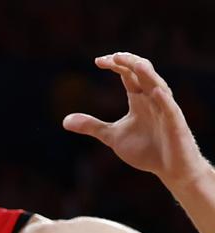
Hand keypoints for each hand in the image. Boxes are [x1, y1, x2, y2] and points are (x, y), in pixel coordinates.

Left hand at [63, 52, 204, 184]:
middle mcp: (153, 99)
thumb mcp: (112, 136)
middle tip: (113, 56)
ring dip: (147, 74)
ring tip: (135, 64)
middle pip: (143, 72)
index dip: (116, 65)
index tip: (98, 61)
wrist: (169, 168)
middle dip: (129, 63)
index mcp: (139, 99)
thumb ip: (92, 126)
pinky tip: (155, 91)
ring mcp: (165, 109)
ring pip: (158, 85)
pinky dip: (163, 99)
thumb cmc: (145, 150)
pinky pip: (170, 108)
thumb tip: (65, 121)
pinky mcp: (175, 123)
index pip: (128, 74)